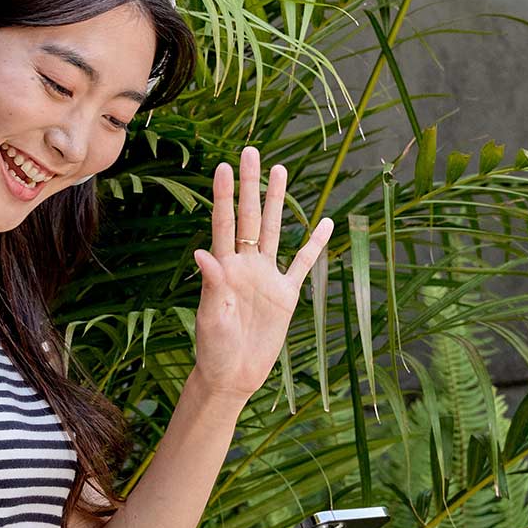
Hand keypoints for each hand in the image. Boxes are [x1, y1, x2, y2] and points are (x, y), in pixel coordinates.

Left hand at [189, 147, 332, 401]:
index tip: (223, 166)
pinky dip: (314, 244)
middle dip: (251, 185)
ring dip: (278, 202)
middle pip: (251, 217)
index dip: (225, 195)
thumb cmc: (214, 349)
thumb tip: (202, 253)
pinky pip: (303, 264)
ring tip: (280, 171)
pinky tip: (325, 223)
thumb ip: (211, 285)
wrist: (232, 376)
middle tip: (251, 152)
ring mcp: (267, 278)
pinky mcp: (285, 295)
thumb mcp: (211, 318)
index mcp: (224, 269)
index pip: (225, 223)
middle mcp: (246, 266)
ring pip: (275, 231)